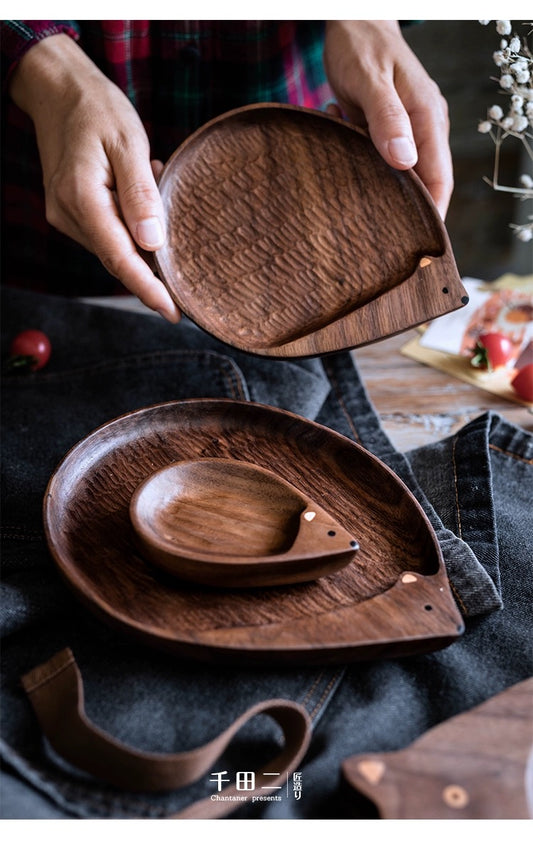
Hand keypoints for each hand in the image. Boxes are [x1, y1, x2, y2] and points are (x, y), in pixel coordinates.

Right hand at [9, 34, 179, 321]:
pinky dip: (132, 224)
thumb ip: (141, 193)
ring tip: (158, 190)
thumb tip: (153, 242)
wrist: (58, 89)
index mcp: (82, 198)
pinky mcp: (72, 211)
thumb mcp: (128, 143)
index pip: (120, 259)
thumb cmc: (96, 109)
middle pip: (118, 260)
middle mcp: (69, 214)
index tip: (173, 311)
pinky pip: (108, 231)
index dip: (148, 290)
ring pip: (114, 247)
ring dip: (143, 238)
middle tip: (187, 275)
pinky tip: (143, 191)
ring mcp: (66, 215)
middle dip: (152, 272)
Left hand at [324, 21, 452, 218]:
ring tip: (344, 161)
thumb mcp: (370, 79)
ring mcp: (407, 128)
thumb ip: (386, 118)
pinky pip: (376, 154)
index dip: (432, 214)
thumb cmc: (361, 44)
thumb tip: (404, 162)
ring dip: (367, 172)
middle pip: (420, 181)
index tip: (418, 244)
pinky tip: (339, 128)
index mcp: (427, 117)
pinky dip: (355, 152)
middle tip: (372, 228)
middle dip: (399, 205)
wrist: (352, 19)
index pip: (439, 178)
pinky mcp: (387, 127)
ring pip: (395, 170)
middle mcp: (423, 126)